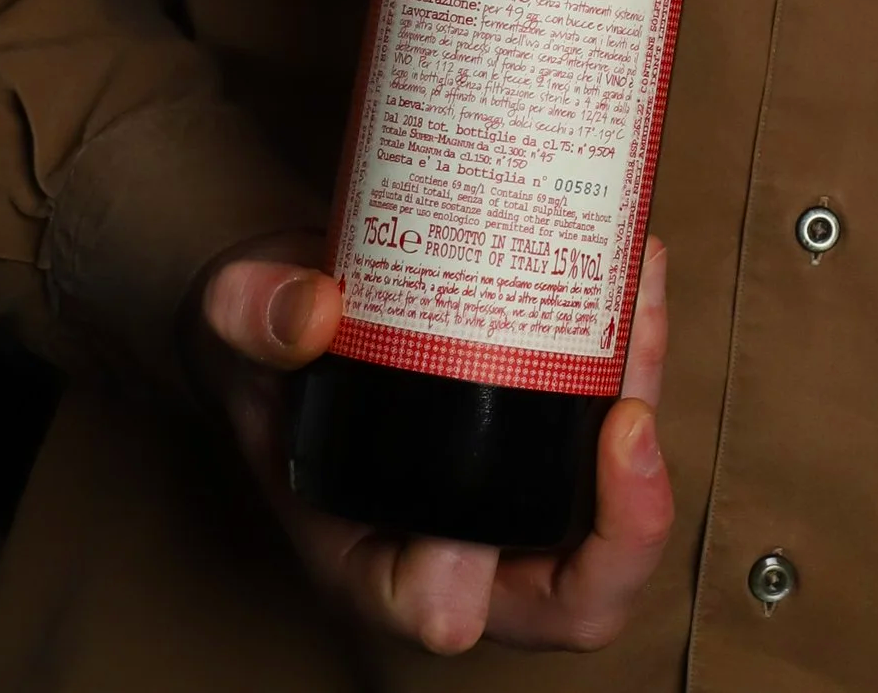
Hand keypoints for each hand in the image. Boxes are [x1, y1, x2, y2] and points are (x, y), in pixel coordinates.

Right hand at [187, 234, 675, 655]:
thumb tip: (312, 311)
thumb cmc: (265, 345)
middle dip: (622, 530)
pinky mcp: (549, 432)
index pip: (426, 607)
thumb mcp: (232, 325)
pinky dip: (638, 360)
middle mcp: (456, 540)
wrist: (303, 302)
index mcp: (366, 550)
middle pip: (568, 595)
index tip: (457, 538)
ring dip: (646, 413)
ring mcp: (513, 492)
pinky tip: (633, 270)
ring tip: (636, 306)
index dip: (455, 590)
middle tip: (626, 423)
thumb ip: (249, 316)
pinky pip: (618, 425)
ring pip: (614, 508)